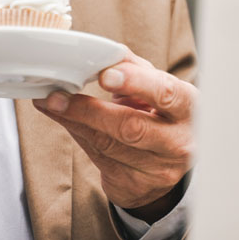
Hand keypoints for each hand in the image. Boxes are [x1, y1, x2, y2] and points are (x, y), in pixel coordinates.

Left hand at [33, 50, 195, 218]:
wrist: (169, 162)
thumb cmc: (162, 113)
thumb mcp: (158, 87)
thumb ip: (134, 68)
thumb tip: (104, 54)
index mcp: (188, 109)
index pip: (166, 94)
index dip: (136, 83)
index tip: (105, 75)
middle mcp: (177, 143)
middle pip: (131, 128)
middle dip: (89, 111)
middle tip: (58, 97)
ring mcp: (156, 170)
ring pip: (107, 144)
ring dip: (72, 121)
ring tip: (50, 103)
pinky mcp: (134, 185)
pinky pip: (97, 157)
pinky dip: (76, 134)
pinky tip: (63, 119)